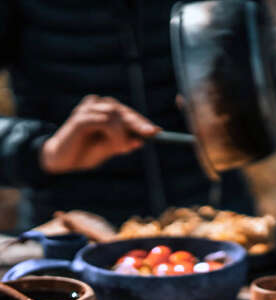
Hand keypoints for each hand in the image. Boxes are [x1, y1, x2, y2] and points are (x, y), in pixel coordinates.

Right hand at [40, 95, 160, 173]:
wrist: (62, 162)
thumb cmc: (85, 154)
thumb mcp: (109, 149)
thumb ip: (123, 143)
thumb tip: (141, 141)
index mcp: (103, 111)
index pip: (126, 113)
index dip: (142, 121)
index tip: (158, 131)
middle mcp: (95, 105)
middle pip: (122, 110)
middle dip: (138, 123)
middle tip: (152, 133)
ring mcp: (87, 110)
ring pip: (115, 114)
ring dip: (124, 133)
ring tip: (122, 149)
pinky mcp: (80, 118)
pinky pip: (105, 122)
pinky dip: (115, 134)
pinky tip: (116, 146)